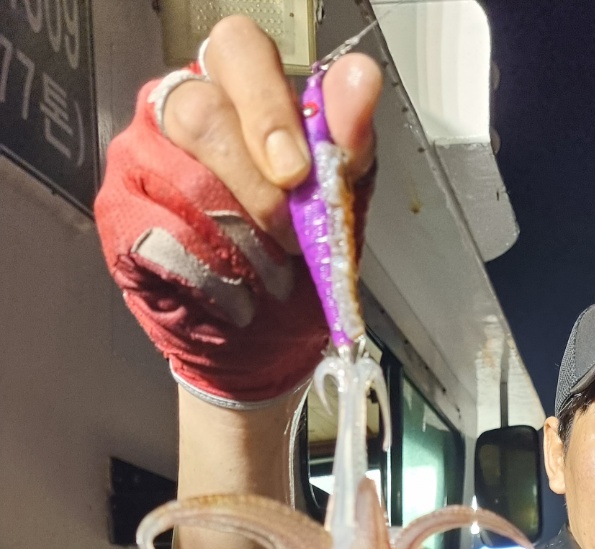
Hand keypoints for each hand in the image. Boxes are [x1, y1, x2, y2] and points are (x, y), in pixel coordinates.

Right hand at [94, 17, 381, 403]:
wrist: (266, 339)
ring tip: (272, 278)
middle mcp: (179, 106)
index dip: (268, 107)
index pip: (239, 50)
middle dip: (259, 190)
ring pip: (184, 180)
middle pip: (204, 115)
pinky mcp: (119, 213)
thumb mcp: (339, 202)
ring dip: (242, 244)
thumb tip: (361, 78)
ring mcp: (140, 157)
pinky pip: (161, 236)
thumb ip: (347, 141)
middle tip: (293, 238)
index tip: (298, 172)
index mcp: (239, 88)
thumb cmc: (298, 258)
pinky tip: (236, 297)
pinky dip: (212, 278)